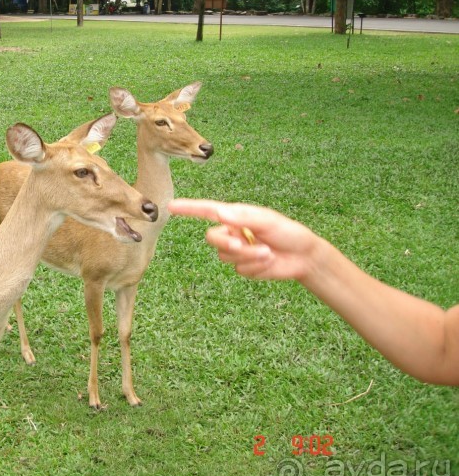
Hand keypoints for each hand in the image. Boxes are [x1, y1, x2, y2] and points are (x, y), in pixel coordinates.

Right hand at [167, 199, 324, 280]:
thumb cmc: (288, 232)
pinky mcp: (244, 267)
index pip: (207, 211)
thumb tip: (219, 212)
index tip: (171, 206)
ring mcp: (237, 251)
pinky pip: (240, 269)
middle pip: (212, 238)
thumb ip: (243, 217)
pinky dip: (255, 267)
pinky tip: (269, 262)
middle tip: (245, 244)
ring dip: (248, 256)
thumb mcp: (267, 220)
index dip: (188, 209)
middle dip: (228, 243)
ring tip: (268, 252)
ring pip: (226, 256)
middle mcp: (232, 232)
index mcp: (236, 216)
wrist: (304, 257)